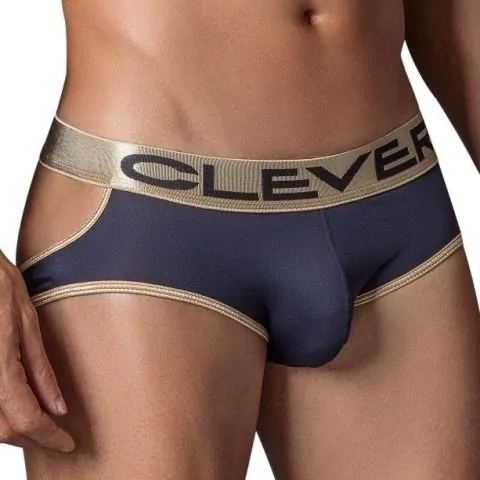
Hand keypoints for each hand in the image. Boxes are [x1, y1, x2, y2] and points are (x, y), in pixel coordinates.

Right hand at [0, 249, 74, 451]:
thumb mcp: (27, 323)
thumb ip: (40, 369)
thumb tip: (58, 406)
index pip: (25, 418)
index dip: (48, 437)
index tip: (66, 443)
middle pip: (1, 429)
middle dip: (31, 438)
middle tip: (56, 437)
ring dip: (13, 430)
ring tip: (41, 426)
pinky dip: (0, 414)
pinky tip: (18, 407)